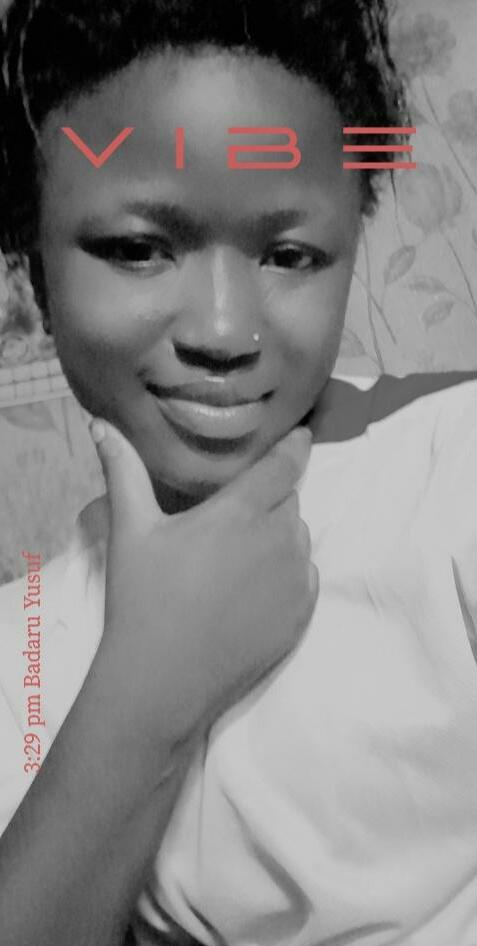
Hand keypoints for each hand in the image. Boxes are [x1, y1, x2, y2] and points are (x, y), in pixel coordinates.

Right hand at [91, 420, 317, 746]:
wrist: (162, 682)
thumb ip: (123, 471)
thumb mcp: (131, 531)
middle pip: (289, 500)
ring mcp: (295, 579)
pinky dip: (288, 572)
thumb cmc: (143, 600)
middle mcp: (278, 539)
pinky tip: (252, 589)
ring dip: (279, 534)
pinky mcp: (302, 614)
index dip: (295, 446)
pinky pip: (305, 576)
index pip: (285, 465)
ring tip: (239, 557)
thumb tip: (101, 424)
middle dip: (270, 499)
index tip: (301, 435)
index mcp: (240, 512)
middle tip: (234, 518)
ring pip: (299, 537)